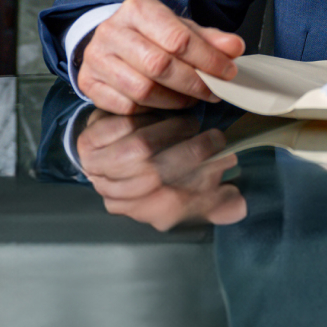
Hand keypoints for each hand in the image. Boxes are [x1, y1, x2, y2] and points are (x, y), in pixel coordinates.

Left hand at [74, 110, 247, 229]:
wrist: (109, 147)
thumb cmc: (158, 165)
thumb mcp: (189, 185)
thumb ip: (214, 198)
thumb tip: (238, 207)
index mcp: (143, 211)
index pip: (172, 206)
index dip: (202, 186)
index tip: (227, 164)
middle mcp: (118, 197)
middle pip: (156, 177)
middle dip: (192, 154)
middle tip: (215, 139)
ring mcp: (98, 171)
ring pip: (139, 149)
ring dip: (170, 133)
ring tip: (189, 125)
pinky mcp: (87, 145)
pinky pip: (121, 127)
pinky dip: (145, 118)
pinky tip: (161, 115)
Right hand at [76, 0, 243, 114]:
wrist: (111, 38)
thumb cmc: (151, 34)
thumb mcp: (181, 28)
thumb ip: (209, 39)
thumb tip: (235, 48)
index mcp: (138, 10)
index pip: (178, 38)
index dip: (207, 59)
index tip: (228, 73)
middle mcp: (112, 31)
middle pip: (159, 65)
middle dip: (193, 83)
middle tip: (213, 92)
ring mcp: (96, 58)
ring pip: (142, 89)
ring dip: (174, 100)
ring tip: (191, 98)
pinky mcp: (89, 82)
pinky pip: (126, 106)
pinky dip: (151, 110)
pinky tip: (166, 103)